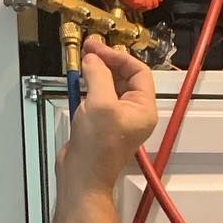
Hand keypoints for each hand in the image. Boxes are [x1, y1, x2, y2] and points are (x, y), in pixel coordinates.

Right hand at [57, 37, 159, 197]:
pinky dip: (89, 85)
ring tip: (83, 61)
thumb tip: (94, 59)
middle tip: (89, 50)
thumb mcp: (100, 104)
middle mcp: (133, 113)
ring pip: (110, 84)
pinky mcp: (101, 122)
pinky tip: (79, 80)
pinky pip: (98, 96)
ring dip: (96, 71)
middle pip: (124, 76)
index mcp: (143, 109)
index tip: (99, 48)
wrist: (81, 174)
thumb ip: (98, 75)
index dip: (118, 56)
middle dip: (106, 61)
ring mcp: (117, 117)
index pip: (138, 71)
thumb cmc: (97, 151)